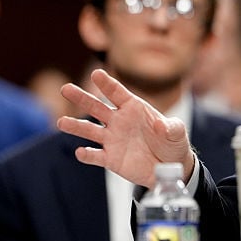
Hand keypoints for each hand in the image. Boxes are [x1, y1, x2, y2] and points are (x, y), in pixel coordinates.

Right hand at [56, 69, 194, 188]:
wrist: (169, 167)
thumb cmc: (172, 143)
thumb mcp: (177, 133)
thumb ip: (171, 127)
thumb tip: (160, 124)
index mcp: (134, 108)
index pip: (117, 93)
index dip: (107, 83)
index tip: (96, 74)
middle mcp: (118, 121)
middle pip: (96, 107)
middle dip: (81, 98)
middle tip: (66, 89)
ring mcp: (112, 139)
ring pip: (89, 130)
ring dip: (76, 126)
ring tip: (62, 122)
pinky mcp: (110, 158)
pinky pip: (95, 156)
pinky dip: (87, 154)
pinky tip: (81, 152)